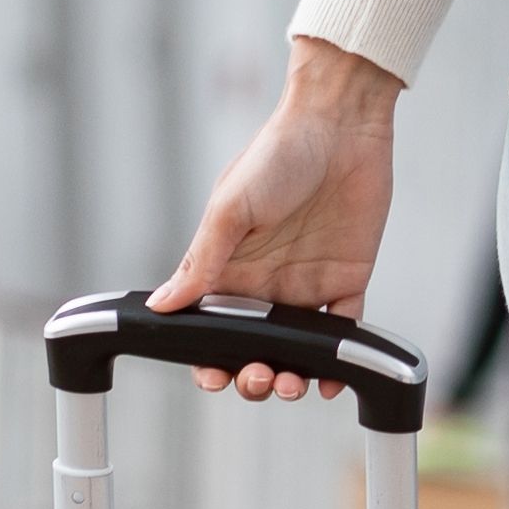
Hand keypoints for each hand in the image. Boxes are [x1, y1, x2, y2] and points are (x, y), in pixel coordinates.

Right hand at [158, 38, 404, 397]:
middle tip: (257, 378)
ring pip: (295, 349)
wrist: (341, 124)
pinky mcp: (347, 279)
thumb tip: (161, 305)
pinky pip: (343, 331)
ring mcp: (306, 284)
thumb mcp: (230, 207)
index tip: (211, 376)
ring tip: (291, 383)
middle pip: (252, 347)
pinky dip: (337, 361)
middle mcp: (265, 281)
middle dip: (251, 376)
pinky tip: (329, 378)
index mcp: (229, 266)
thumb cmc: (278, 153)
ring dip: (291, 375)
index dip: (207, 358)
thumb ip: (202, 261)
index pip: (209, 325)